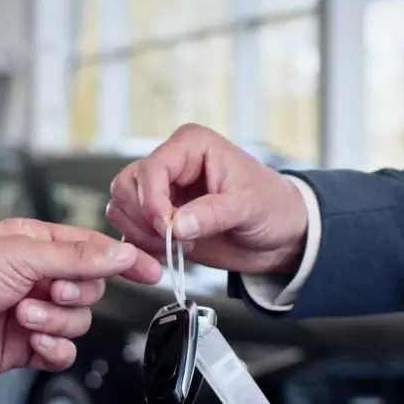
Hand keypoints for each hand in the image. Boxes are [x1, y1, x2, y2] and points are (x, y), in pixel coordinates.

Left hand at [0, 218, 162, 380]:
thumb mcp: (19, 255)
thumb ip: (75, 257)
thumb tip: (120, 253)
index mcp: (35, 244)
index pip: (93, 249)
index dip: (123, 259)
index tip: (150, 270)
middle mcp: (34, 277)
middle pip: (89, 288)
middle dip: (73, 293)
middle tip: (47, 291)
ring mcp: (30, 313)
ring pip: (76, 322)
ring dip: (55, 322)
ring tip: (23, 317)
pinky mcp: (21, 348)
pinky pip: (60, 353)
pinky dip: (53, 351)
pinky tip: (32, 344)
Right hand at [107, 124, 308, 274]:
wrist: (281, 236)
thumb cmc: (273, 207)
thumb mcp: (249, 207)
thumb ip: (212, 214)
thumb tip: (176, 225)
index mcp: (191, 146)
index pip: (151, 168)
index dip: (152, 200)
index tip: (166, 227)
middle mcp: (171, 165)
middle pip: (127, 186)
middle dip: (144, 218)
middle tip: (172, 240)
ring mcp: (162, 193)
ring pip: (122, 208)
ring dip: (141, 235)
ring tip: (175, 248)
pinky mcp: (159, 220)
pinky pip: (130, 231)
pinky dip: (140, 248)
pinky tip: (166, 257)